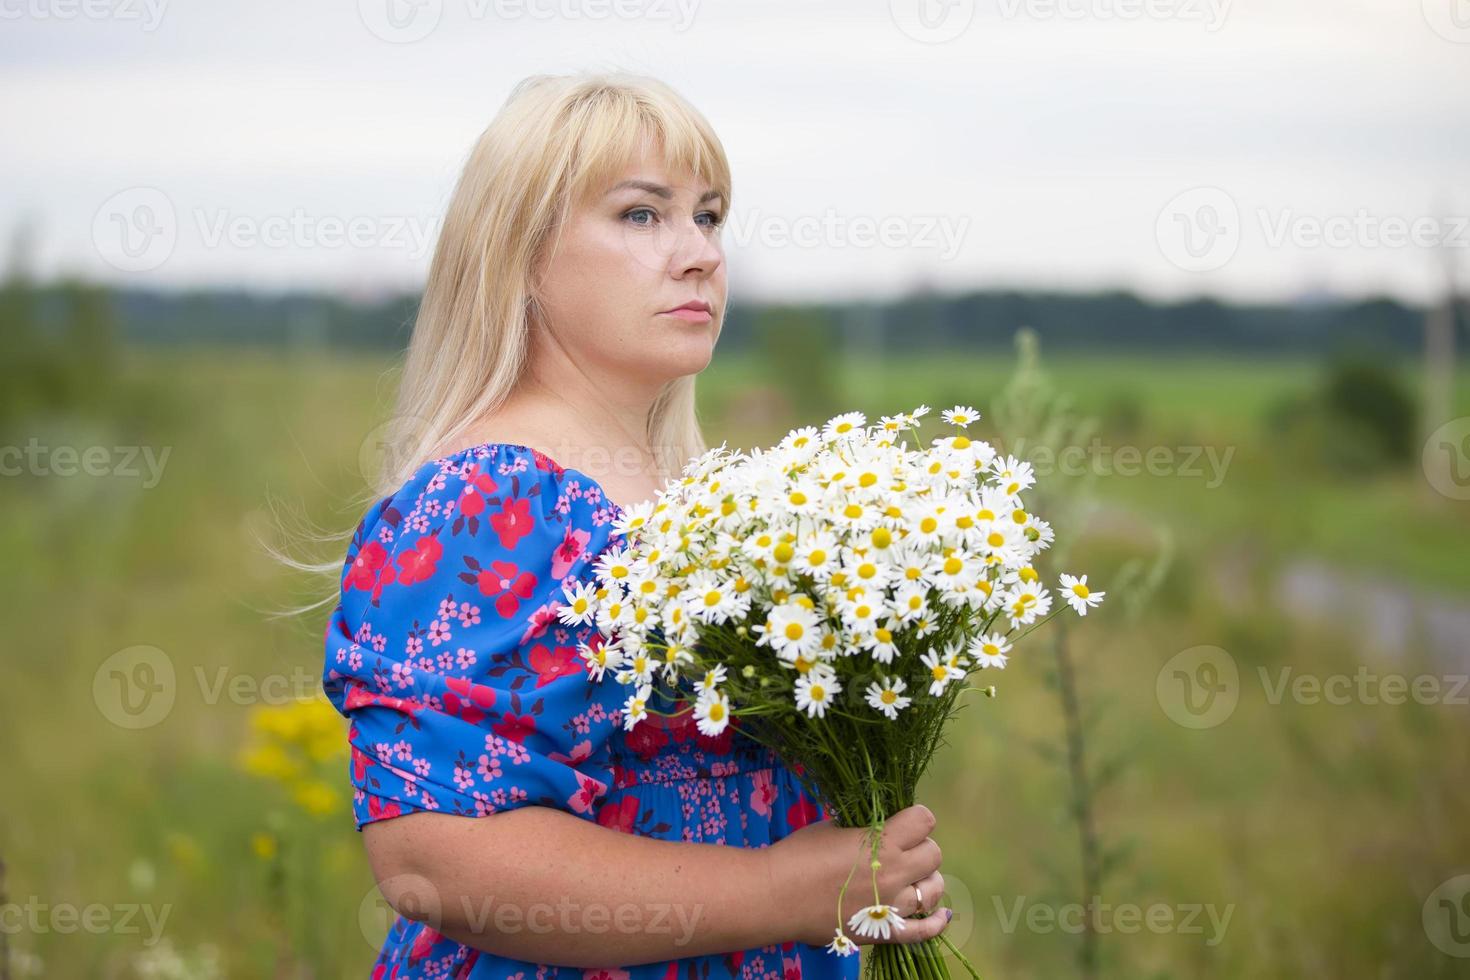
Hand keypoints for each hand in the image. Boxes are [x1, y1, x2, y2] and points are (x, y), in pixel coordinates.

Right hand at [764, 803, 950, 947]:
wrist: (776, 896)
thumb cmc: (799, 855)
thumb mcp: (833, 827)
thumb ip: (865, 828)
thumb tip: (881, 826)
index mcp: (883, 842)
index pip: (925, 820)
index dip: (915, 817)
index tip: (903, 820)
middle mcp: (895, 873)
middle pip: (933, 854)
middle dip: (920, 846)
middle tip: (900, 848)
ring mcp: (892, 906)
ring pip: (933, 889)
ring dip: (925, 879)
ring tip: (910, 876)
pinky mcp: (884, 933)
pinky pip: (923, 932)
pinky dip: (936, 923)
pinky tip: (941, 914)